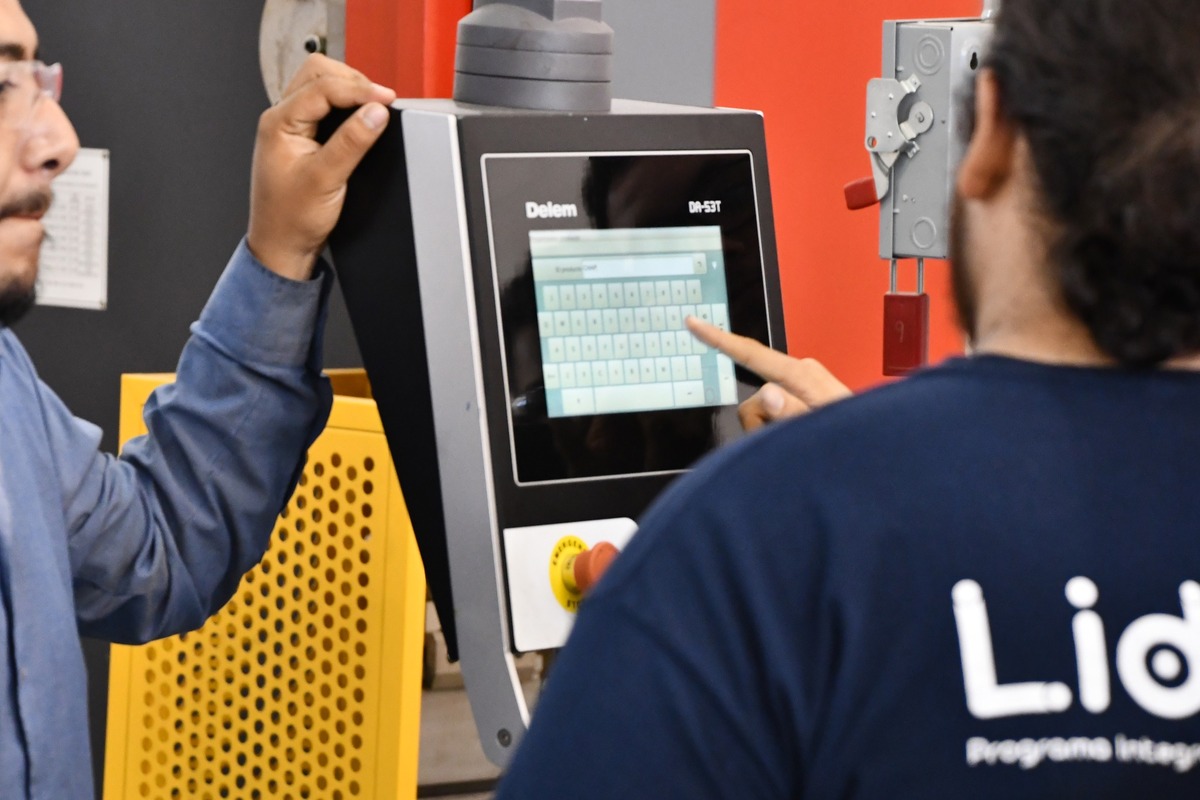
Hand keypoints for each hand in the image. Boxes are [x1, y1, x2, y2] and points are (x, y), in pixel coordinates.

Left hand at [247, 54, 396, 280]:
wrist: (282, 246)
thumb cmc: (291, 219)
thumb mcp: (326, 179)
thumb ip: (352, 142)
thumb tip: (376, 113)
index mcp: (279, 122)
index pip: (323, 87)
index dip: (360, 89)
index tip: (387, 100)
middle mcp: (281, 117)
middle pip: (318, 73)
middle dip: (352, 81)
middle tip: (380, 99)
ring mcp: (291, 126)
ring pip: (321, 85)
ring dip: (349, 90)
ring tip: (373, 106)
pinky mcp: (303, 137)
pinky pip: (324, 106)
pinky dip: (346, 106)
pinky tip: (360, 118)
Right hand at [686, 317, 851, 431]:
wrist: (876, 450)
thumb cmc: (856, 438)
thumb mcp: (823, 427)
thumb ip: (793, 412)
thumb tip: (766, 394)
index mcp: (804, 374)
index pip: (752, 353)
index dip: (719, 339)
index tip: (695, 324)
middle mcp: (800, 373)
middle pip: (753, 398)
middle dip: (761, 425)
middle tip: (787, 443)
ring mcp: (800, 385)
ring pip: (760, 410)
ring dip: (772, 432)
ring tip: (799, 442)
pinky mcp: (799, 395)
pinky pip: (772, 412)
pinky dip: (778, 430)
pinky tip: (797, 438)